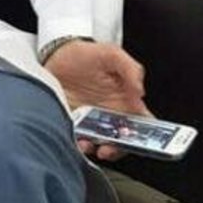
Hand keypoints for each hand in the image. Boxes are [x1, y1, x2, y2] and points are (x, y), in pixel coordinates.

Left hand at [45, 39, 149, 161]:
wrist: (55, 53)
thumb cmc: (86, 53)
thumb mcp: (111, 54)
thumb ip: (130, 68)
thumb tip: (140, 91)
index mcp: (127, 102)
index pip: (144, 126)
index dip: (147, 137)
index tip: (140, 140)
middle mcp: (111, 115)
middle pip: (122, 141)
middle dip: (117, 149)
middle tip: (108, 148)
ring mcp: (91, 121)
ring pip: (100, 143)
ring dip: (96, 148)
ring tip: (88, 144)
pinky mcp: (73, 122)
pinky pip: (78, 138)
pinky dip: (78, 143)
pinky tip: (76, 139)